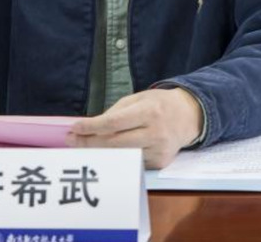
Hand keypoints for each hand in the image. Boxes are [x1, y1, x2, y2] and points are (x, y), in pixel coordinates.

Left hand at [66, 88, 202, 168]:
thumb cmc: (158, 104)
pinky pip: (132, 161)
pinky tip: (103, 153)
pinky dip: (116, 157)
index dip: (92, 126)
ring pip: (121, 155)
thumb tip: (92, 125)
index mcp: (149, 111)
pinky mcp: (161, 162)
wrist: (189, 116)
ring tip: (81, 147)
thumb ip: (116, 111)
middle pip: (115, 142)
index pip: (114, 122)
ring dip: (99, 152)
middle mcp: (155, 132)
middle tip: (71, 140)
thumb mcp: (138, 98)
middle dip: (89, 142)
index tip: (75, 127)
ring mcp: (159, 150)